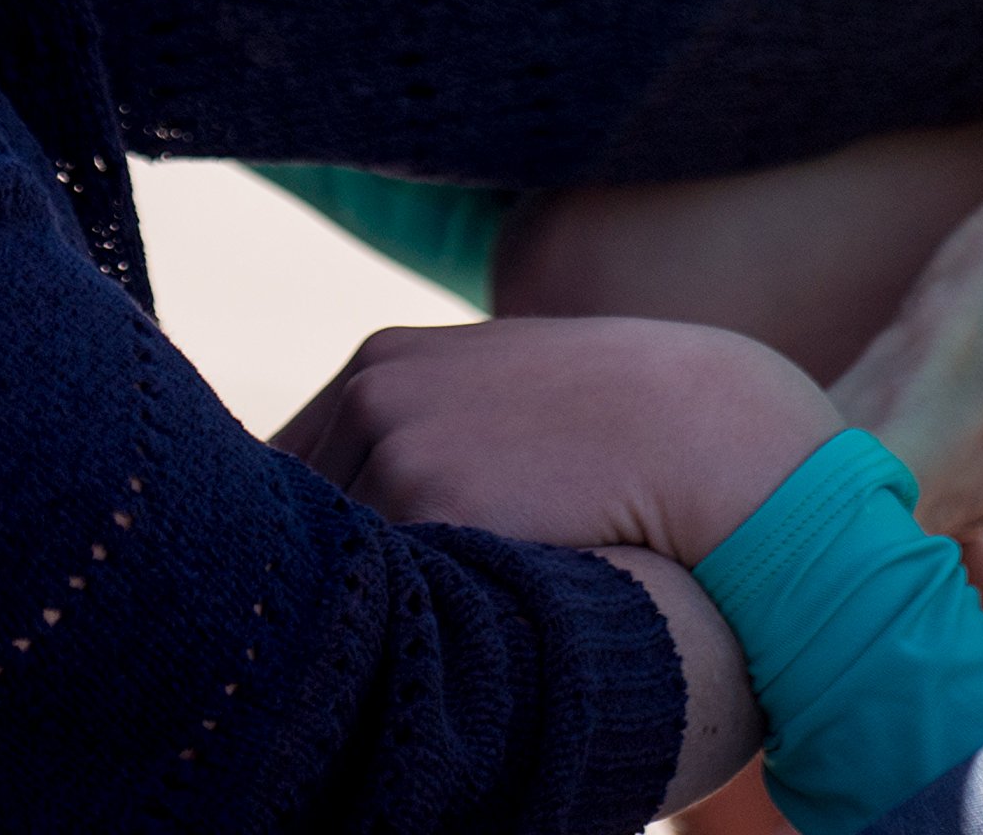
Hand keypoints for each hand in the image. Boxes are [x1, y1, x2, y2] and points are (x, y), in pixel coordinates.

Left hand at [273, 314, 840, 566]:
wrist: (703, 430)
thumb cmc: (614, 425)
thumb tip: (354, 529)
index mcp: (384, 359)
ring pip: (327, 562)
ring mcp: (395, 438)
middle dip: (320, 572)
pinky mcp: (428, 498)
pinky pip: (377, 590)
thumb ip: (424, 433)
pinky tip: (450, 621)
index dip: (301, 538)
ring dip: (356, 601)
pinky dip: (401, 616)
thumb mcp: (502, 398)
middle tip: (363, 617)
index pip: (279, 471)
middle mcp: (374, 389)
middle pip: (287, 520)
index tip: (330, 584)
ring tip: (418, 623)